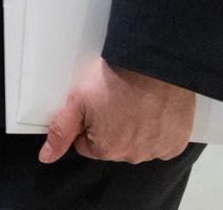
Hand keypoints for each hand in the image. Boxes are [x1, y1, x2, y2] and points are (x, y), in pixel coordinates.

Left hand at [40, 59, 195, 163]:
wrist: (153, 65)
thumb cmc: (114, 80)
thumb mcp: (77, 101)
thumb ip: (61, 131)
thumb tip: (46, 157)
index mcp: (105, 149)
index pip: (86, 144)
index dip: (87, 123)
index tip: (95, 105)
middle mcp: (132, 156)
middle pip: (113, 145)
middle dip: (111, 127)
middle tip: (115, 101)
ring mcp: (156, 151)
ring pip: (138, 144)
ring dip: (136, 129)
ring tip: (135, 103)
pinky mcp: (176, 143)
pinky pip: (162, 142)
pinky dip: (158, 130)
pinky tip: (154, 111)